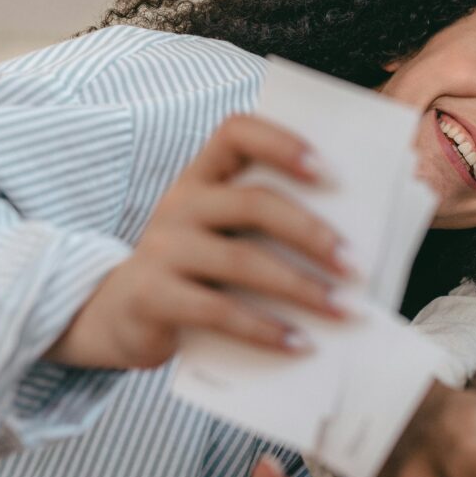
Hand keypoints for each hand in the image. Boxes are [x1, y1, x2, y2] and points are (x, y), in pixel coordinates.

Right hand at [45, 115, 352, 369]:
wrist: (119, 315)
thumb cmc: (197, 270)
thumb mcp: (224, 235)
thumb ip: (268, 226)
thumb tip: (350, 245)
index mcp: (204, 176)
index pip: (237, 133)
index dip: (283, 144)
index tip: (330, 171)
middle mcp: (181, 203)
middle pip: (254, 204)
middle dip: (312, 234)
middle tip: (356, 265)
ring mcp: (163, 248)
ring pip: (242, 261)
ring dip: (301, 287)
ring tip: (343, 309)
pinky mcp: (153, 296)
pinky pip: (219, 312)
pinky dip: (265, 329)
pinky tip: (300, 343)